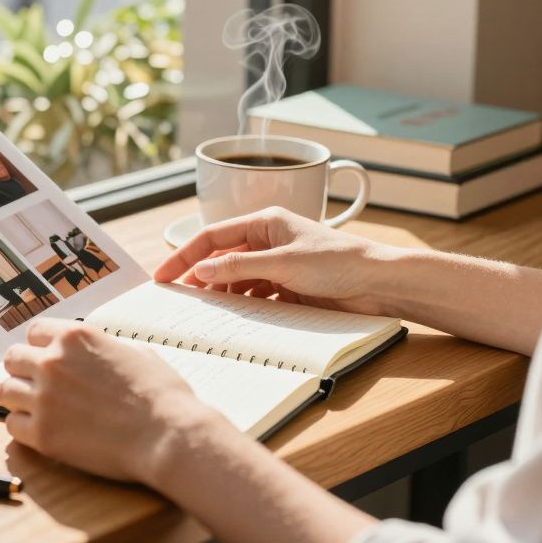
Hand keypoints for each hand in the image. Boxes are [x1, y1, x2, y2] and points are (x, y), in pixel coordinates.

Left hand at [0, 318, 220, 484]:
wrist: (166, 436)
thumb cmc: (161, 396)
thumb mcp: (137, 353)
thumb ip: (106, 349)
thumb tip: (102, 353)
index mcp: (75, 336)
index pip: (33, 331)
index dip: (41, 346)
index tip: (47, 360)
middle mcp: (52, 362)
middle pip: (12, 358)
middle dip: (24, 370)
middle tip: (39, 386)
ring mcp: (44, 397)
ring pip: (5, 390)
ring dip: (20, 398)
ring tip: (38, 409)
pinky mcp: (42, 433)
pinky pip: (12, 425)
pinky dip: (24, 428)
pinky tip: (42, 431)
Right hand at [154, 207, 399, 314]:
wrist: (379, 284)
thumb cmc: (338, 262)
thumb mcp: (283, 263)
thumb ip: (239, 266)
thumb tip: (200, 270)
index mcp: (265, 223)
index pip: (213, 236)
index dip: (184, 255)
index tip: (162, 276)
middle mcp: (268, 242)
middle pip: (222, 259)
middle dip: (199, 278)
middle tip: (176, 299)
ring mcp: (278, 267)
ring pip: (237, 281)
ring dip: (221, 295)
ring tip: (202, 313)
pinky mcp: (289, 289)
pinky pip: (256, 298)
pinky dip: (243, 307)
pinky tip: (233, 319)